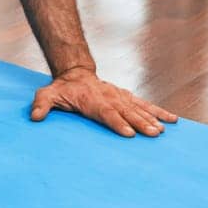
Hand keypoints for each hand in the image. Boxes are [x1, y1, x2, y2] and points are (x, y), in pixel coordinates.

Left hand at [30, 67, 178, 137]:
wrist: (76, 73)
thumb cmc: (62, 89)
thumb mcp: (47, 94)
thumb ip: (42, 105)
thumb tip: (34, 116)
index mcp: (92, 101)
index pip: (106, 113)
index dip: (117, 122)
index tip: (129, 133)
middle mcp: (109, 98)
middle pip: (126, 112)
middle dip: (140, 123)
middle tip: (154, 134)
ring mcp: (120, 97)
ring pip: (138, 108)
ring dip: (152, 119)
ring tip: (163, 131)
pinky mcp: (127, 97)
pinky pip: (145, 104)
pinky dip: (159, 112)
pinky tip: (173, 120)